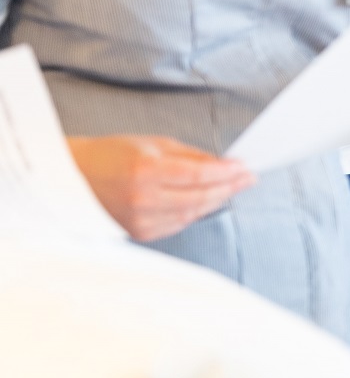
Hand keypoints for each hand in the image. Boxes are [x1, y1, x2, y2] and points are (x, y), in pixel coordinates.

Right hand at [66, 134, 255, 242]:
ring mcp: (140, 220)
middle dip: (229, 188)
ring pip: (192, 214)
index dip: (227, 172)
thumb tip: (222, 164)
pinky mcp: (139, 233)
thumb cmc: (113, 154)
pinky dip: (196, 212)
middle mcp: (143, 200)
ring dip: (216, 201)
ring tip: (233, 188)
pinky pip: (178, 224)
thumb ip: (190, 156)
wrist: (74, 177)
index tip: (245, 167)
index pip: (199, 175)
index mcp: (146, 172)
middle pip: (200, 198)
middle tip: (248, 179)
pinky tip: (208, 201)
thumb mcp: (154, 144)